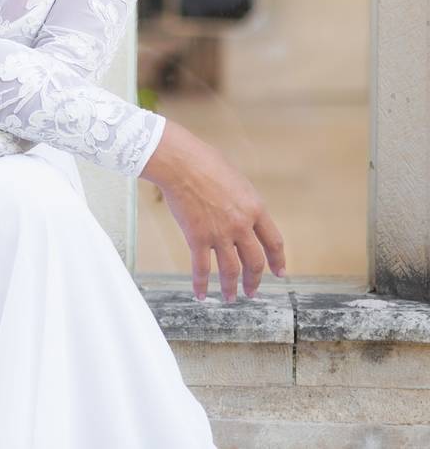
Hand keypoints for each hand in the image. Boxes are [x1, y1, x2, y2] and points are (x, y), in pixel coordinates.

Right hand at [140, 119, 287, 301]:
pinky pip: (201, 268)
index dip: (278, 260)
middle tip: (252, 291)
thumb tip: (239, 208)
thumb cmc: (205, 162)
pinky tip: (201, 294)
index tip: (279, 272)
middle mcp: (241, 226)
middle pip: (255, 261)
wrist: (181, 164)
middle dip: (255, 280)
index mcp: (255, 209)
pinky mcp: (197, 238)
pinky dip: (201, 284)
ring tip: (231, 298)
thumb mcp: (236, 179)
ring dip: (232, 287)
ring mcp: (220, 234)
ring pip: (231, 270)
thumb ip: (242, 199)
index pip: (273, 242)